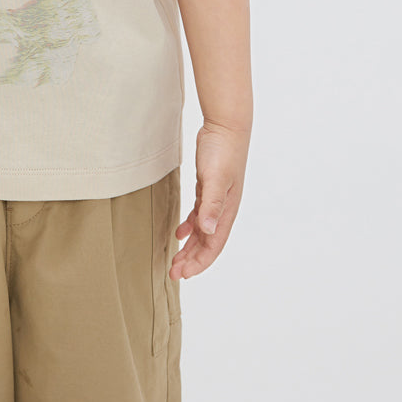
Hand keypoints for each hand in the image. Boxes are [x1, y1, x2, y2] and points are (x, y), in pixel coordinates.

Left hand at [169, 121, 249, 280]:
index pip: (214, 246)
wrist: (225, 126)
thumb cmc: (223, 151)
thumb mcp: (215, 178)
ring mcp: (215, 198)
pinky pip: (198, 214)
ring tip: (175, 259)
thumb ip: (212, 205)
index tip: (182, 274)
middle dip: (192, 260)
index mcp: (227, 211)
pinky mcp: (207, 187)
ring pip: (202, 231)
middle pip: (207, 243)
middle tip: (173, 273)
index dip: (199, 263)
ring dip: (190, 247)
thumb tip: (208, 231)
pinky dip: (189, 226)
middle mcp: (223, 209)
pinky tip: (179, 232)